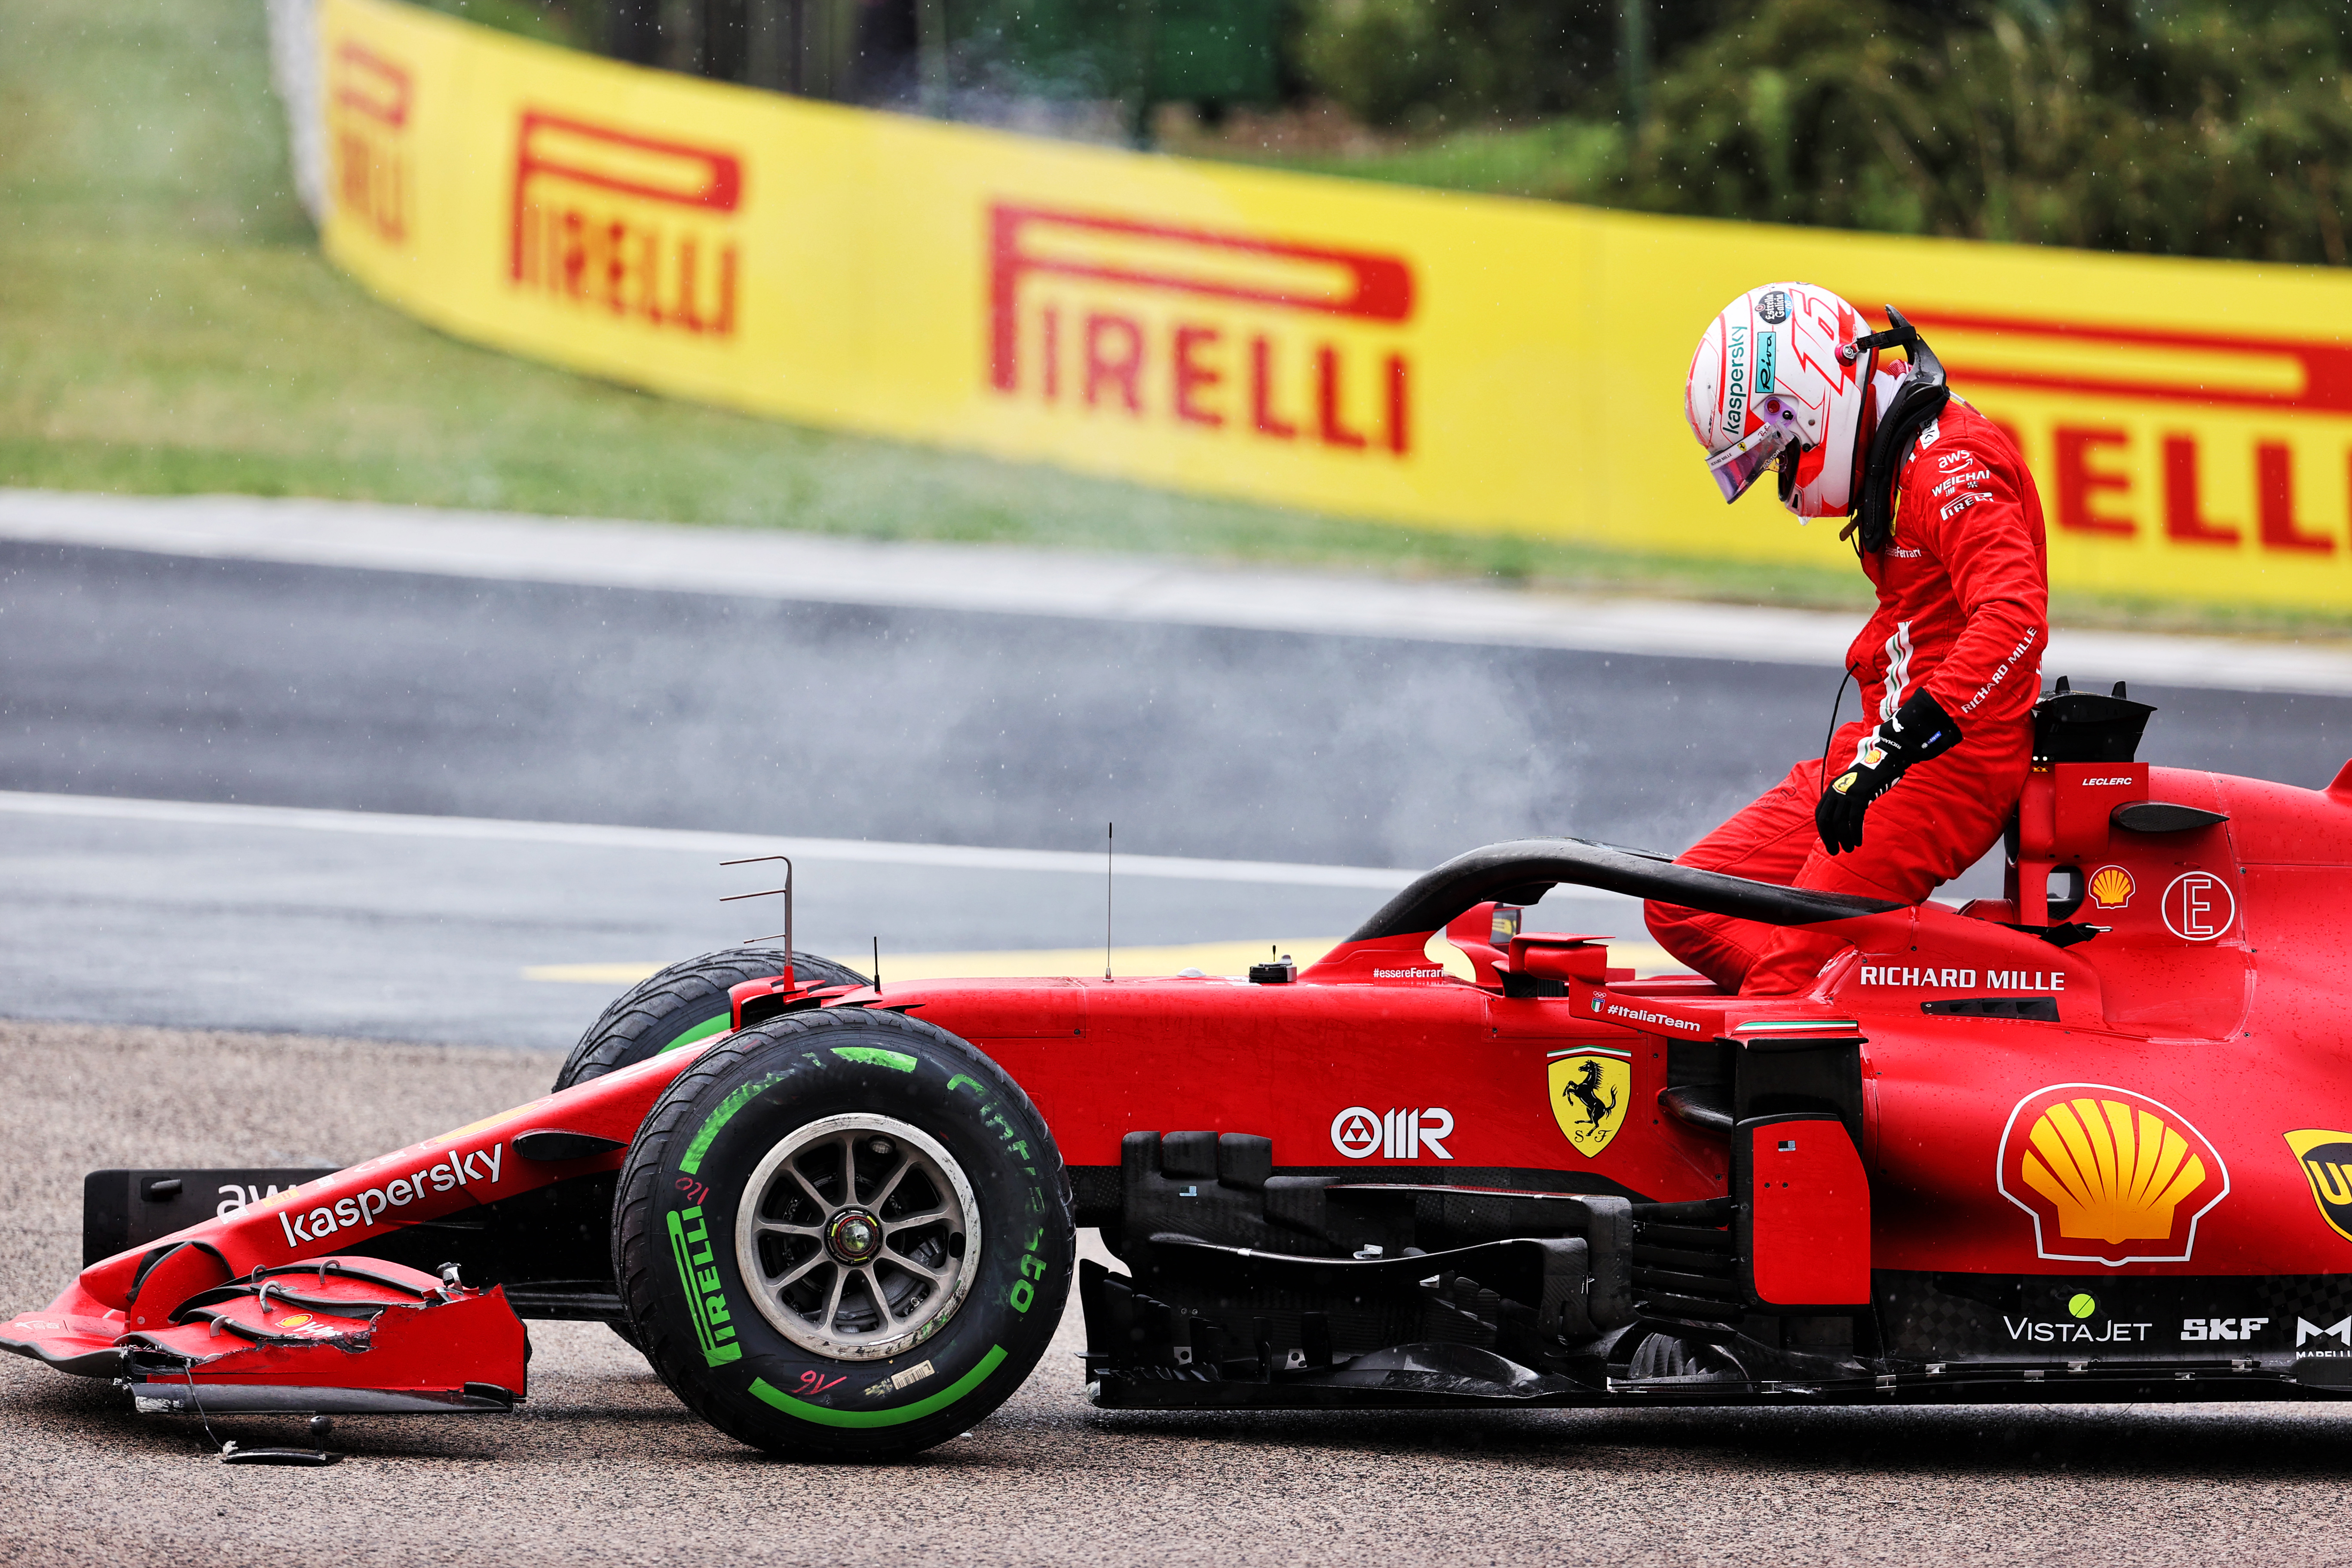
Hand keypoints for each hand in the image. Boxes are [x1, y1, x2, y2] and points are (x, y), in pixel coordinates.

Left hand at [1815, 689, 1961, 854]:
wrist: (1886, 758)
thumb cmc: (1872, 775)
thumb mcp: (1853, 785)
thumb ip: (1845, 799)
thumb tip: (1843, 818)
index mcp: (1832, 789)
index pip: (1820, 814)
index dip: (1823, 831)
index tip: (1829, 843)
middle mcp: (1836, 791)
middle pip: (1826, 820)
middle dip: (1829, 838)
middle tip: (1836, 852)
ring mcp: (1847, 793)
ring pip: (1840, 822)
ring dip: (1844, 839)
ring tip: (1850, 849)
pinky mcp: (1860, 795)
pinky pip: (1855, 819)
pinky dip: (1855, 833)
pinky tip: (1859, 842)